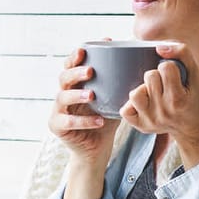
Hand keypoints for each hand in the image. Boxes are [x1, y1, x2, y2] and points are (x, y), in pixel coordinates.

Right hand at [49, 45, 117, 166]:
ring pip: (62, 97)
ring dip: (77, 94)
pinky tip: (98, 121)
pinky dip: (84, 121)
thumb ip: (120, 85)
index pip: (71, 65)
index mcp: (75, 85)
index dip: (76, 56)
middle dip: (76, 72)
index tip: (86, 49)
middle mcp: (64, 94)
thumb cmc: (105, 121)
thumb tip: (141, 64)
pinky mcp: (57, 126)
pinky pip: (68, 122)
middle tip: (91, 71)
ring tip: (91, 95)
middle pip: (63, 77)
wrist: (97, 149)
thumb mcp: (114, 101)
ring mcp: (58, 110)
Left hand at [120, 43, 198, 167]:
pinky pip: (125, 110)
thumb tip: (159, 48)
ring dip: (144, 89)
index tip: (177, 76)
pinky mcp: (141, 126)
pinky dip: (132, 104)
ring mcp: (151, 120)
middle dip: (158, 76)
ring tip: (154, 93)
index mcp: (179, 99)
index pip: (166, 67)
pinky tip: (144, 103)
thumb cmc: (195, 98)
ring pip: (135, 93)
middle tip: (167, 85)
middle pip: (150, 77)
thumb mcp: (196, 75)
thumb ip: (183, 54)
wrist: (194, 127)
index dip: (171, 67)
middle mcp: (164, 112)